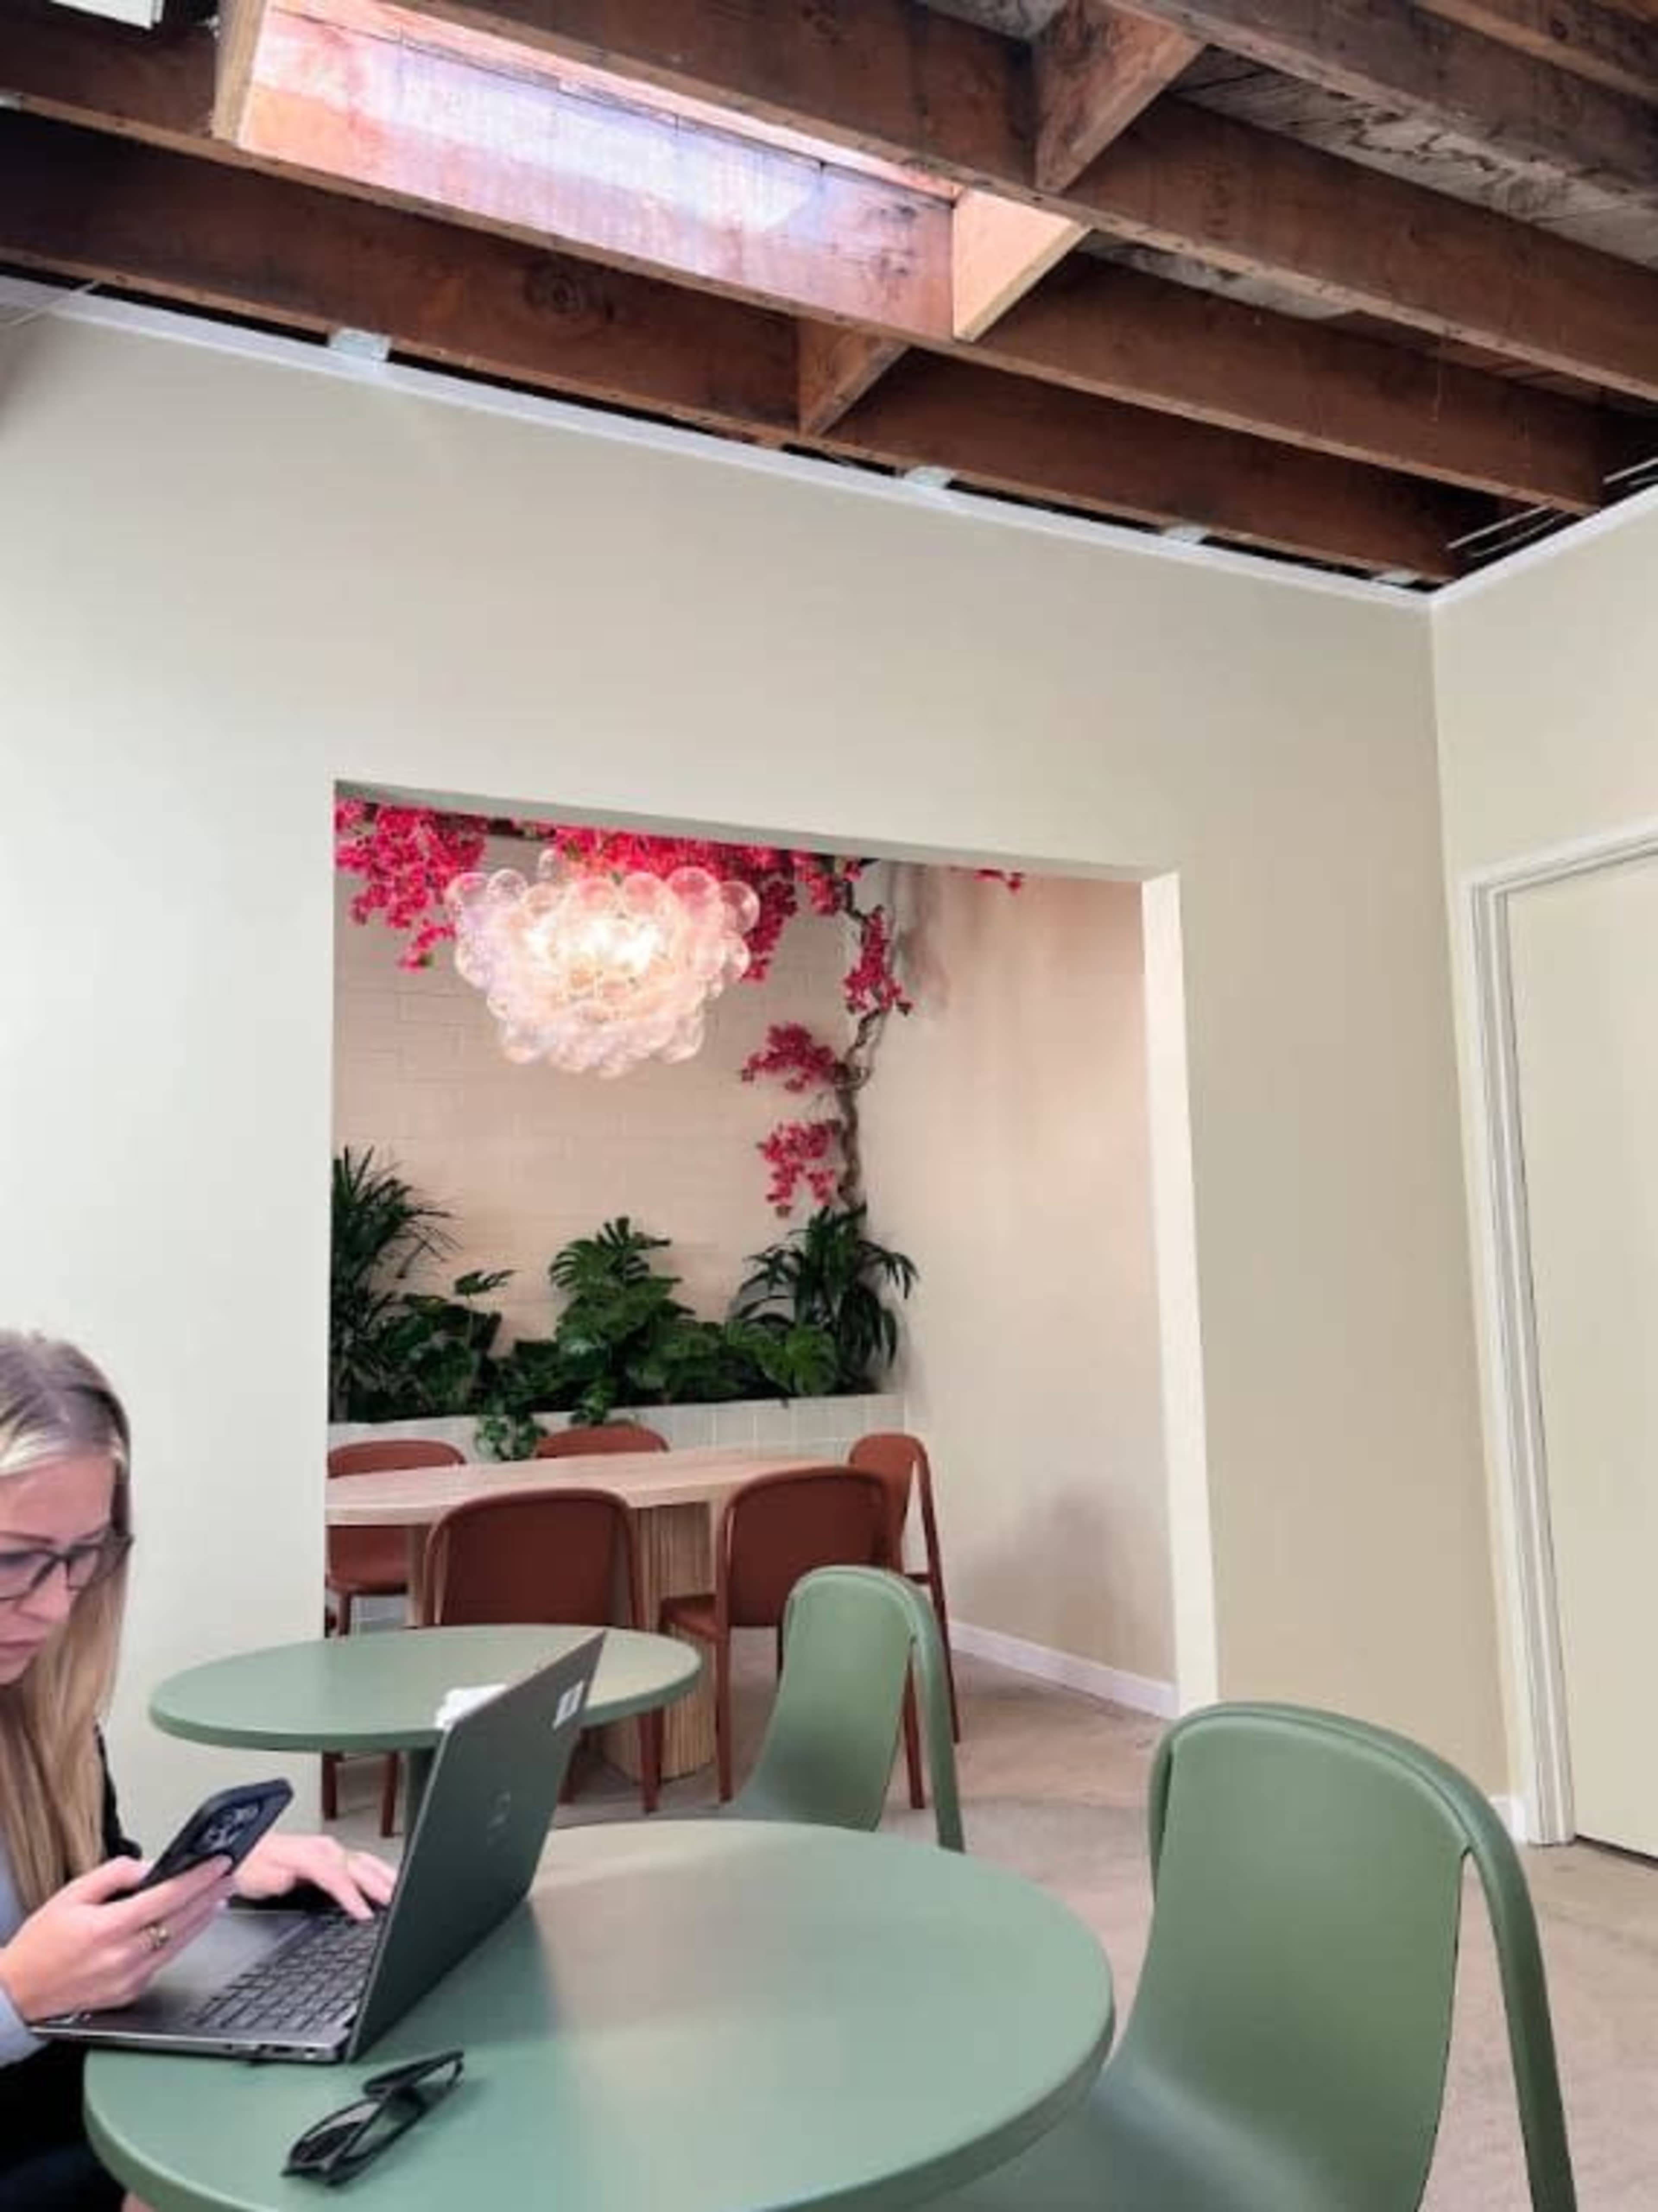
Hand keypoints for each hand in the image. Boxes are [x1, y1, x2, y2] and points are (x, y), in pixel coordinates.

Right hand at [0, 1854, 233, 2022]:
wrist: (19, 1993)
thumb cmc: (41, 1943)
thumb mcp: (70, 1895)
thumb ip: (112, 1875)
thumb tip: (147, 1866)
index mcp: (108, 1929)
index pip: (168, 1897)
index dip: (199, 1878)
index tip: (220, 1862)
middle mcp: (123, 1957)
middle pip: (182, 1920)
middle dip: (211, 1894)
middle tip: (231, 1875)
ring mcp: (129, 1979)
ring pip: (180, 1943)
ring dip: (204, 1917)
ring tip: (220, 1895)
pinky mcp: (129, 1994)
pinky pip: (163, 1961)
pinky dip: (180, 1940)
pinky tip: (190, 1924)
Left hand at [235, 1832, 395, 1920]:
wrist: (242, 1852)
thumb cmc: (249, 1865)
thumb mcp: (254, 1875)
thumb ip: (274, 1878)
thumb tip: (288, 1878)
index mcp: (306, 1852)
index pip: (336, 1875)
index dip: (352, 1895)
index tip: (365, 1913)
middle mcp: (321, 1848)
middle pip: (357, 1865)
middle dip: (379, 1883)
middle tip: (398, 1900)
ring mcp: (328, 1850)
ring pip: (363, 1861)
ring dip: (383, 1875)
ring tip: (401, 1889)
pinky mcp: (331, 1855)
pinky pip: (360, 1860)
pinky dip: (376, 1870)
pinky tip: (385, 1878)